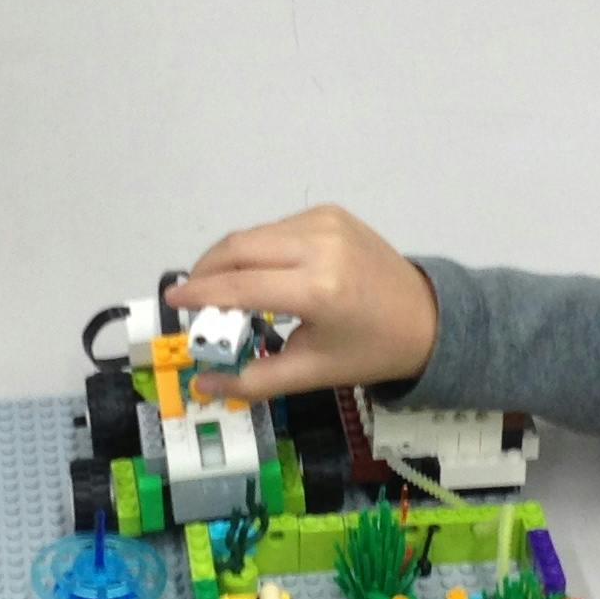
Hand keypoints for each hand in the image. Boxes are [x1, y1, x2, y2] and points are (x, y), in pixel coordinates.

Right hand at [165, 206, 438, 402]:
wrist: (427, 318)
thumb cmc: (369, 351)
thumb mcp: (311, 373)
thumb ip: (251, 379)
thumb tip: (202, 385)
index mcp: (318, 289)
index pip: (239, 286)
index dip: (199, 293)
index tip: (172, 300)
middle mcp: (321, 245)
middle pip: (239, 248)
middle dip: (206, 270)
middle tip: (190, 295)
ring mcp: (326, 222)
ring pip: (254, 234)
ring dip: (229, 259)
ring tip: (220, 289)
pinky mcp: (330, 212)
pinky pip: (276, 227)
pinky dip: (258, 249)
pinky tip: (257, 272)